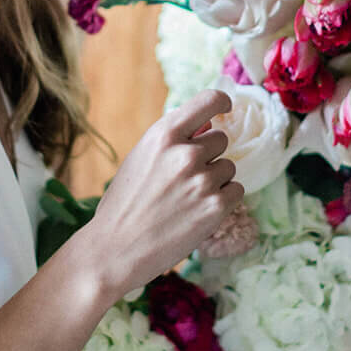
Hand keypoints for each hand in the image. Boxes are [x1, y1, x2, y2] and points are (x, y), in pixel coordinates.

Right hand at [78, 88, 241, 301]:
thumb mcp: (140, 157)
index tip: (226, 108)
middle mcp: (186, 153)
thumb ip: (172, 141)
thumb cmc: (123, 204)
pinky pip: (236, 191)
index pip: (208, 100)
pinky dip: (223, 201)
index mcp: (163, 134)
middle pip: (221, 139)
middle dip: (209, 155)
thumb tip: (208, 127)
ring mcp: (203, 181)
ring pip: (229, 167)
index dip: (222, 102)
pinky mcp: (215, 208)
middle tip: (186, 178)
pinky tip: (198, 212)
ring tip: (187, 199)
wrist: (114, 249)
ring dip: (216, 180)